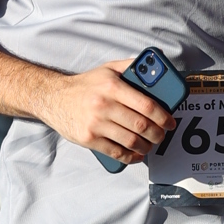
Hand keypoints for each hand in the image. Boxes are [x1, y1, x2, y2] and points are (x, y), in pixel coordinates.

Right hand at [36, 62, 176, 164]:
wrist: (53, 98)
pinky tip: (136, 154)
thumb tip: (155, 66)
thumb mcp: (107, 69)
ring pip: (131, 141)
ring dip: (146, 147)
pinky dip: (131, 157)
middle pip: (141, 125)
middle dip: (157, 134)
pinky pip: (116, 152)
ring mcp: (95, 124)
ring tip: (150, 145)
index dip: (163, 116)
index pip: (146, 104)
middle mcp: (104, 105)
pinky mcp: (88, 139)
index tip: (170, 122)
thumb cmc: (85, 85)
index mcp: (112, 86)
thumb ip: (131, 66)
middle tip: (162, 135)